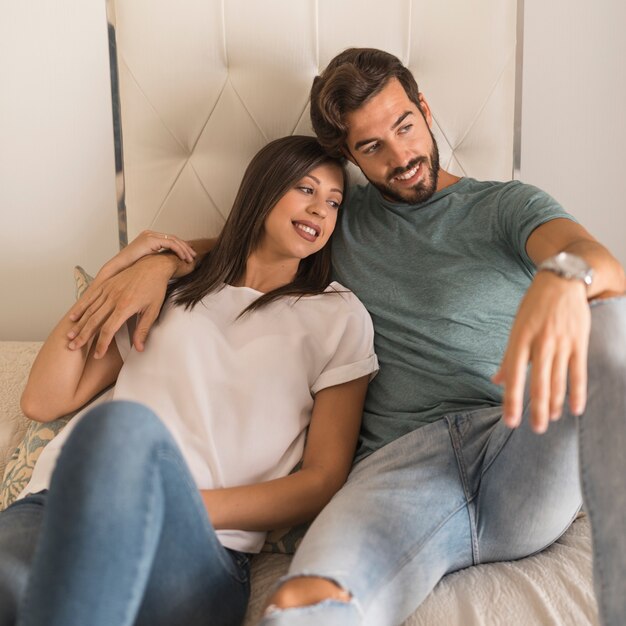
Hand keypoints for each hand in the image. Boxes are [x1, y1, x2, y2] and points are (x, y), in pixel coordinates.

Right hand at [67, 255, 175, 357]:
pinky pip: (90, 297)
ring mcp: (108, 289)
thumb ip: (143, 330)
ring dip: (79, 324)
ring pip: (89, 310)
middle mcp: (114, 298)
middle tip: (73, 348)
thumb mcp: (153, 310)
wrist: (153, 266)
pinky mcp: (106, 283)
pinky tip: (73, 316)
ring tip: (70, 336)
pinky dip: (81, 307)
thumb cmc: (155, 288)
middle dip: (83, 336)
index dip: (102, 344)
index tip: (98, 354)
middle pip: (94, 321)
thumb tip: (139, 348)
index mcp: (126, 306)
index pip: (109, 329)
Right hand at [98, 230, 195, 281]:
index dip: (181, 246)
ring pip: (174, 240)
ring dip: (184, 250)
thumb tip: (168, 264)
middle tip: (194, 256)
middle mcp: (150, 234)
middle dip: (185, 247)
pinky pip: (170, 244)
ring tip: (191, 259)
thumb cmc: (131, 267)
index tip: (189, 255)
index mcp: (149, 237)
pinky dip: (179, 250)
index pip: (170, 239)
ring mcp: (150, 236)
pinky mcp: (150, 240)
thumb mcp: (148, 260)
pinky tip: (184, 258)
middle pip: (174, 238)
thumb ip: (158, 258)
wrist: (119, 267)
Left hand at [492, 272, 590, 433]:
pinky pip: (578, 372)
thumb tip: (497, 381)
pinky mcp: (579, 342)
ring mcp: (561, 343)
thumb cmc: (534, 306)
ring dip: (555, 404)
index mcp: (520, 340)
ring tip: (550, 421)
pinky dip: (578, 392)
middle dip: (537, 409)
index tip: (510, 421)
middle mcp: (540, 343)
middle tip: (536, 430)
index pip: (514, 376)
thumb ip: (509, 358)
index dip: (512, 400)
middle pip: (538, 383)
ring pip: (558, 380)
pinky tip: (575, 409)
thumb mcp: (516, 328)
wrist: (562, 281)